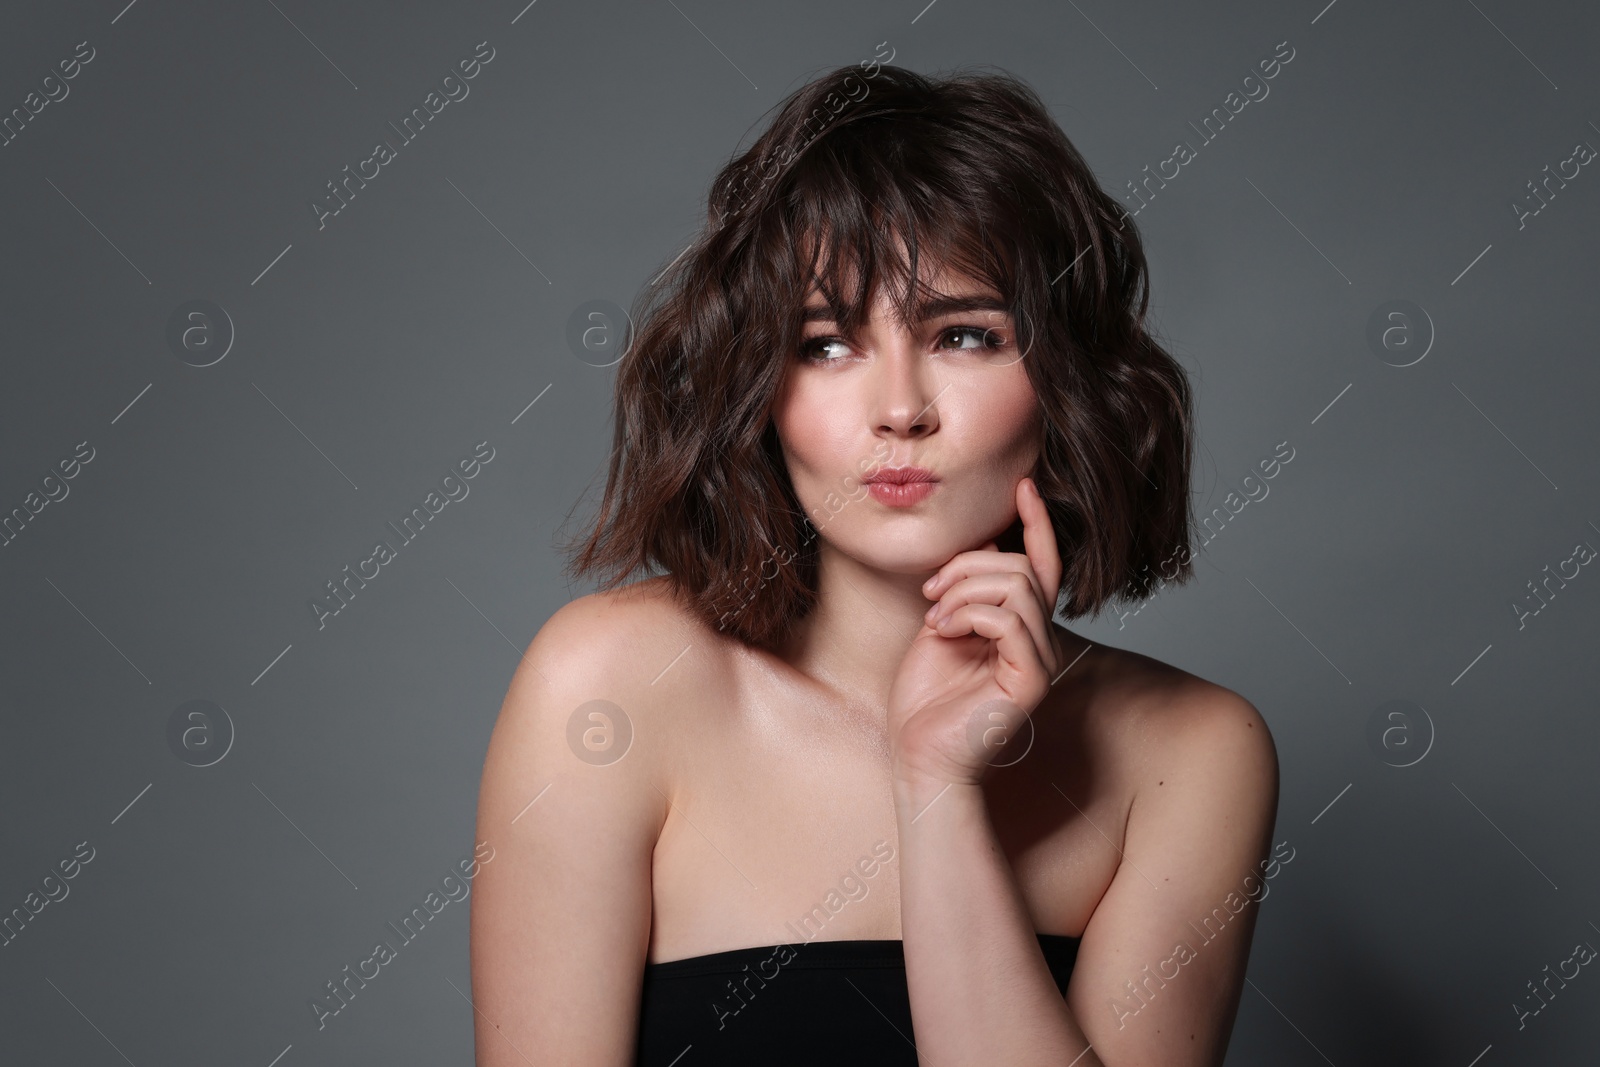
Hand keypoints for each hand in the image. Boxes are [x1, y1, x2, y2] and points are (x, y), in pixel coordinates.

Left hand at [886, 477, 1064, 788]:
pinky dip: (970, 614)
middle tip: (929, 592)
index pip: (1043, 565)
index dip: (1037, 523)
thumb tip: (986, 544)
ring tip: (934, 618)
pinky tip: (942, 632)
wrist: (918, 755)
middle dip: (969, 565)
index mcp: (1019, 627)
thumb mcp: (941, 626)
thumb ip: (964, 591)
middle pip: (1023, 568)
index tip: (1023, 484)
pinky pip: (1011, 620)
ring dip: (964, 590)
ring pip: (1018, 587)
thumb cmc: (924, 699)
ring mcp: (1039, 661)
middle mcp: (1038, 641)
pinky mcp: (1030, 681)